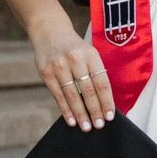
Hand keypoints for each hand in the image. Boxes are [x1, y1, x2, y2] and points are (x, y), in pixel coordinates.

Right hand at [29, 14, 115, 129]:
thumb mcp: (88, 52)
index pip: (101, 82)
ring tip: (86, 126)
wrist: (49, 30)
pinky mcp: (46, 72)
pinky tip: (72, 120)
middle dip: (95, 110)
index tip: (110, 115)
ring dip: (81, 114)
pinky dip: (66, 110)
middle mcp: (75, 59)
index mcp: (90, 54)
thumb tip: (104, 101)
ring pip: (73, 95)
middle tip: (99, 125)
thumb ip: (95, 72)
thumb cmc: (73, 47)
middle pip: (88, 90)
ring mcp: (59, 66)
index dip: (106, 100)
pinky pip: (58, 95)